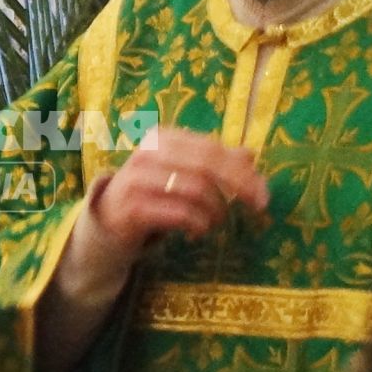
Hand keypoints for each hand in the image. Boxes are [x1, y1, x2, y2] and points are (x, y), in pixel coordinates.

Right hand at [91, 125, 267, 254]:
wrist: (108, 219)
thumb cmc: (152, 193)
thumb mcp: (182, 172)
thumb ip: (214, 163)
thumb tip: (250, 155)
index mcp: (163, 138)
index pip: (212, 149)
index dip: (242, 170)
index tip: (263, 194)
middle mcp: (148, 153)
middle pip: (207, 165)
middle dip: (239, 187)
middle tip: (258, 207)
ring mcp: (138, 179)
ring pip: (196, 190)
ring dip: (215, 211)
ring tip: (214, 223)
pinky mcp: (134, 208)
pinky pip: (180, 214)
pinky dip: (198, 225)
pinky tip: (196, 233)